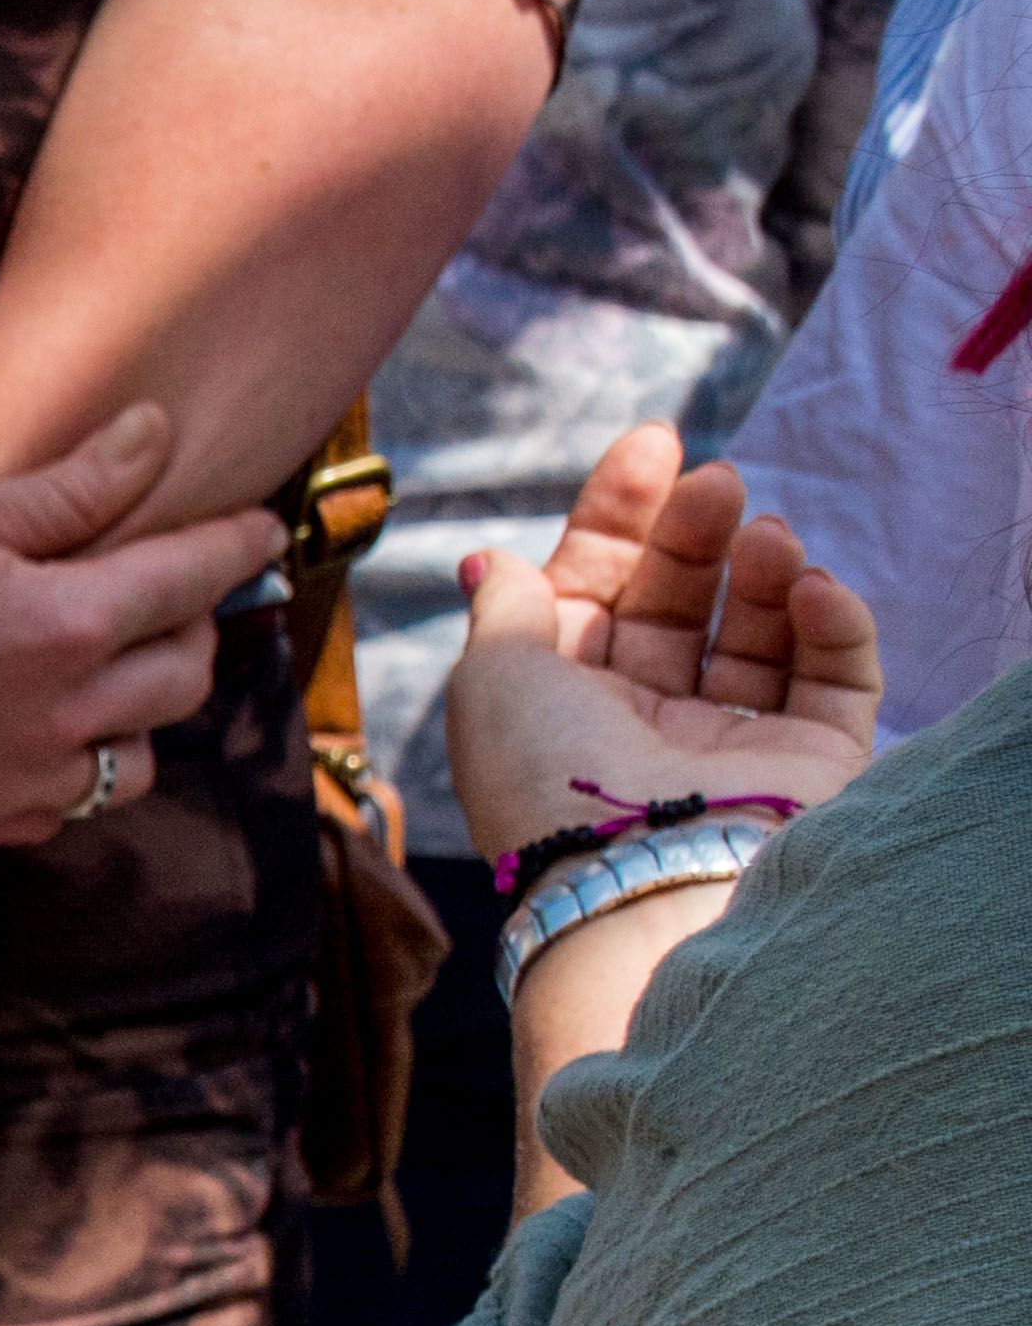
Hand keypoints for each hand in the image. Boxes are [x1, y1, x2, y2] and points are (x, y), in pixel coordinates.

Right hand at [0, 404, 273, 846]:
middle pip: (187, 671)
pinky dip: (75, 762)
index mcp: (60, 626)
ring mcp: (19, 781)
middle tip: (156, 591)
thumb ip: (73, 485)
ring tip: (99, 667)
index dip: (237, 544)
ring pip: (145, 754)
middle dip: (187, 624)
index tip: (260, 528)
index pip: (193, 578)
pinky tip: (34, 721)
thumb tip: (161, 434)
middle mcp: (58, 716)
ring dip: (140, 707)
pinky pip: (71, 802)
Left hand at [437, 428, 881, 872]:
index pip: (595, 585)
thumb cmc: (550, 779)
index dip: (619, 512)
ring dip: (766, 572)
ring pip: (760, 633)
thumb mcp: (493, 677)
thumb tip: (491, 558)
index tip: (655, 442)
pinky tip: (814, 588)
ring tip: (767, 538)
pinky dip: (832, 624)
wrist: (638, 883)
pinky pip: (836, 679)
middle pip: (678, 600)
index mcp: (563, 700)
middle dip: (696, 533)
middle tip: (718, 483)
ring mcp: (730, 745)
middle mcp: (645, 723)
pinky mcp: (811, 766)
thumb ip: (504, 607)